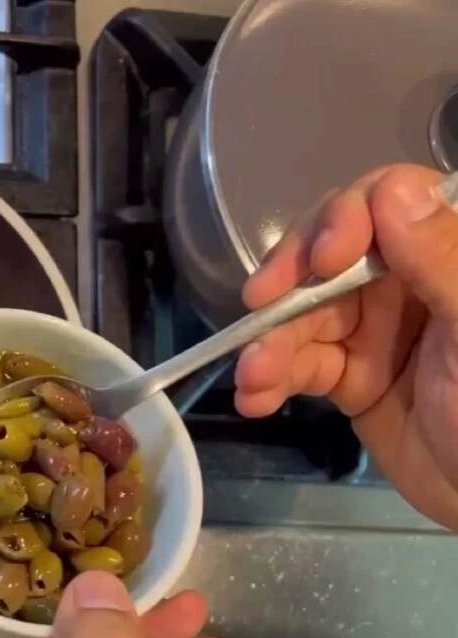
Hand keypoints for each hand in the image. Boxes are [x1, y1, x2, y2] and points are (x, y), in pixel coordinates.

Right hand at [235, 164, 457, 528]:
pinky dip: (270, 379)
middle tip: (258, 303)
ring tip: (251, 377)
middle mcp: (407, 281)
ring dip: (270, 342)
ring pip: (305, 314)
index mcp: (447, 254)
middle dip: (290, 278)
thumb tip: (392, 187)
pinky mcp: (352, 378)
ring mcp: (376, 331)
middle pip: (328, 253)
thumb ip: (443, 259)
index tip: (323, 258)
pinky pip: (301, 365)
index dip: (344, 219)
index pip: (384, 202)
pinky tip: (254, 398)